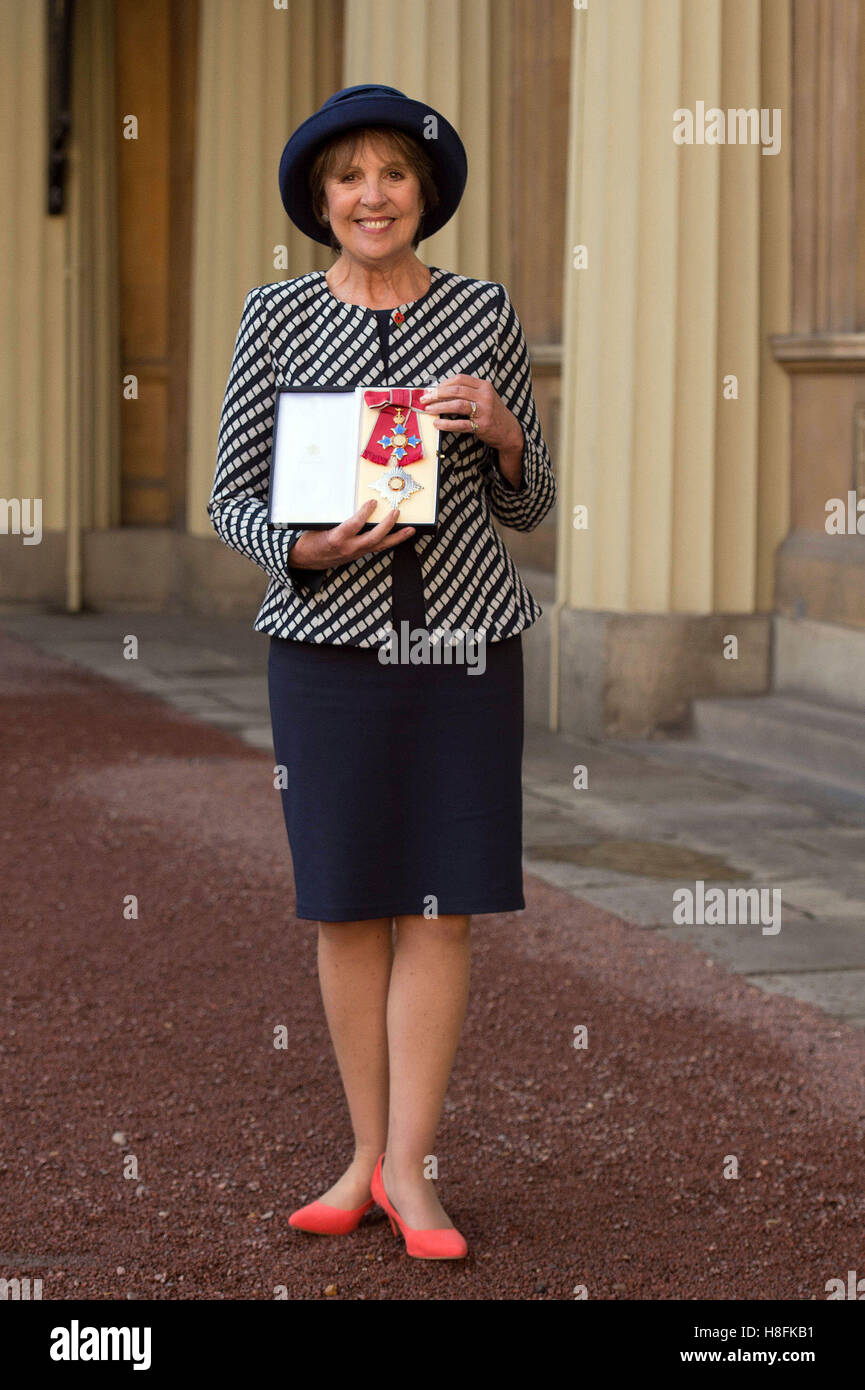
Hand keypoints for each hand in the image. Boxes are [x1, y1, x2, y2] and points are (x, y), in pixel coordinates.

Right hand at [287, 498, 415, 569]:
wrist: (305, 560)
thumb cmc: (310, 540)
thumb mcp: (318, 525)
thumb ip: (335, 516)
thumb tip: (348, 502)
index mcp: (336, 539)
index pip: (354, 525)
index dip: (365, 513)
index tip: (372, 502)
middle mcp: (348, 548)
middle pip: (373, 538)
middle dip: (387, 525)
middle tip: (396, 512)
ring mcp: (355, 553)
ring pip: (379, 546)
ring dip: (396, 537)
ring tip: (410, 530)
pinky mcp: (358, 555)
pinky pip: (376, 548)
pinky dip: (388, 541)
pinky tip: (398, 536)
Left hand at [418, 374, 523, 453]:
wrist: (509, 431)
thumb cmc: (493, 414)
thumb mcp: (484, 397)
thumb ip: (469, 393)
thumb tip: (442, 392)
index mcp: (484, 386)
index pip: (460, 379)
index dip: (444, 383)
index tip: (432, 389)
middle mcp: (485, 396)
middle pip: (456, 390)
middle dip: (437, 394)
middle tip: (425, 398)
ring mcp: (484, 410)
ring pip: (457, 404)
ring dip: (440, 407)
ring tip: (429, 410)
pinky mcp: (482, 425)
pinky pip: (461, 424)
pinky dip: (447, 424)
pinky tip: (437, 424)